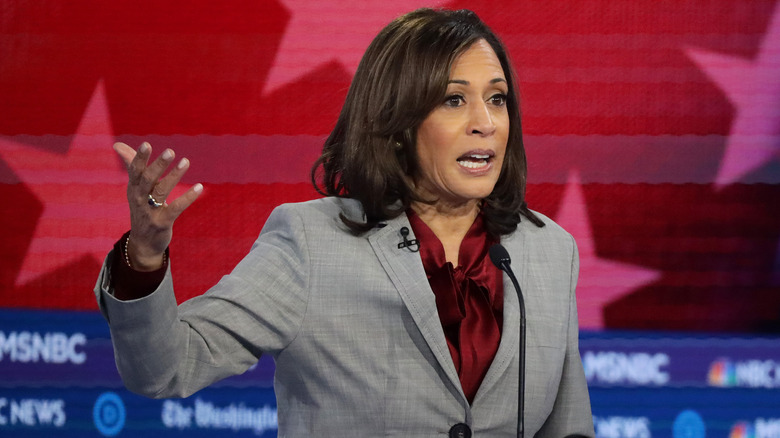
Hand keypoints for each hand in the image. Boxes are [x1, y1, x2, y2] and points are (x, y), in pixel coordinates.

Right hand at [114, 142, 202, 270]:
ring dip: (174, 175)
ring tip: (185, 161)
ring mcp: (150, 211)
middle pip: (147, 179)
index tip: (147, 144)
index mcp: (133, 188)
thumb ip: (131, 165)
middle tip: (170, 151)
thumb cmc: (141, 208)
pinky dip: (188, 197)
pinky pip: (176, 208)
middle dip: (158, 165)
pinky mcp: (162, 222)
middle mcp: (139, 198)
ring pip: (162, 191)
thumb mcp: (135, 188)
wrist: (143, 242)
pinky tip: (199, 187)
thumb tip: (117, 144)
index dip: (140, 158)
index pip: (135, 170)